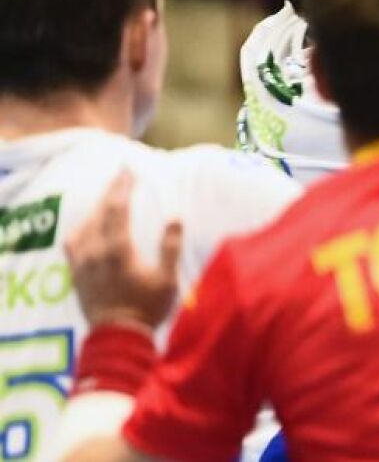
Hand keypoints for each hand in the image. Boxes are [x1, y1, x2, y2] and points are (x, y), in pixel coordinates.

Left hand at [65, 171, 183, 330]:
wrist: (118, 337)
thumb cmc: (147, 308)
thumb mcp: (167, 280)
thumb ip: (170, 247)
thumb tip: (175, 218)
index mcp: (118, 250)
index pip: (117, 209)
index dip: (123, 187)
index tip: (129, 171)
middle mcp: (95, 252)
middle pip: (99, 212)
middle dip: (110, 191)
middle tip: (120, 176)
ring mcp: (82, 263)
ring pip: (83, 225)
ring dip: (96, 208)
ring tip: (108, 200)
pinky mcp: (76, 273)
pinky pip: (72, 243)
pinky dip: (81, 228)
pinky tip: (88, 227)